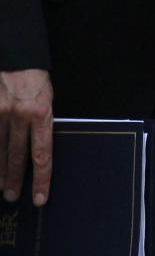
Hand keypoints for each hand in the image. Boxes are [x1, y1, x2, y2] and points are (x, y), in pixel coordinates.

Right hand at [0, 69, 53, 205]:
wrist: (18, 58)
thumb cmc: (36, 81)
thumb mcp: (48, 101)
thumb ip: (42, 125)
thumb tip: (37, 153)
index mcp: (41, 113)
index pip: (42, 155)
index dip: (40, 179)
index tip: (39, 198)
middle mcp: (20, 115)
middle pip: (16, 157)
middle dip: (14, 180)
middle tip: (12, 196)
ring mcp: (0, 112)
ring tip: (1, 185)